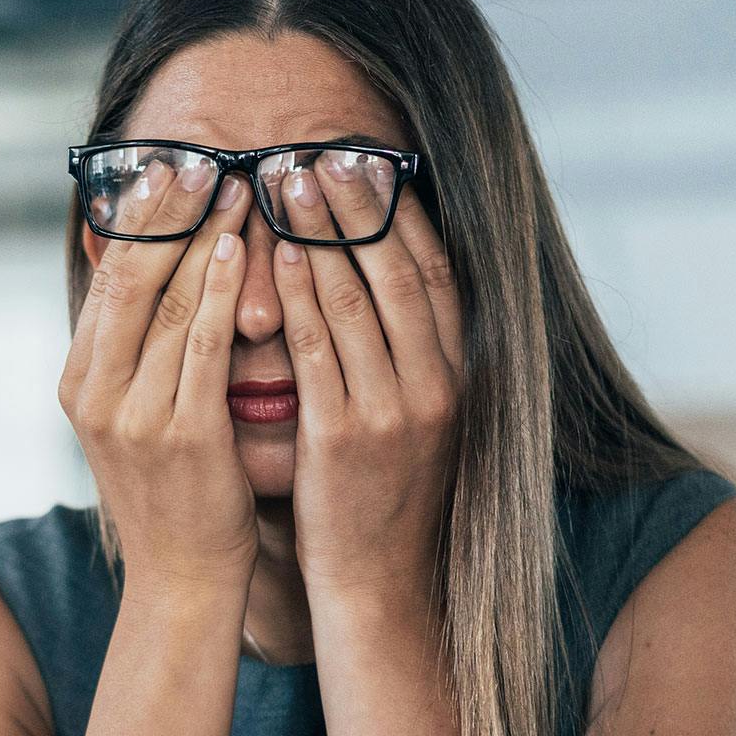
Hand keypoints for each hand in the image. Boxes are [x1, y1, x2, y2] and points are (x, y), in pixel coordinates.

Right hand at [58, 161, 256, 598]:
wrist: (183, 578)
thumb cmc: (173, 491)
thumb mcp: (135, 415)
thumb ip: (136, 351)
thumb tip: (150, 272)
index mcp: (78, 382)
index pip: (107, 279)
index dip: (138, 218)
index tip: (169, 166)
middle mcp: (95, 393)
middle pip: (131, 279)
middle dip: (169, 212)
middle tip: (203, 156)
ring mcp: (134, 415)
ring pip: (170, 302)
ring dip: (207, 236)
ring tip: (239, 185)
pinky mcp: (182, 434)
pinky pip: (204, 345)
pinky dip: (223, 291)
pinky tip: (242, 249)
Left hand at [271, 159, 462, 609]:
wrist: (379, 585)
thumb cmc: (380, 499)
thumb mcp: (410, 421)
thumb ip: (401, 357)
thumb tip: (378, 288)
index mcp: (456, 375)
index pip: (434, 272)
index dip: (401, 212)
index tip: (370, 161)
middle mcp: (436, 385)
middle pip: (397, 271)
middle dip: (356, 205)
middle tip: (318, 150)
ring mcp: (395, 410)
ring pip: (358, 300)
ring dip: (320, 232)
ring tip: (286, 180)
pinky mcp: (347, 438)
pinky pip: (320, 351)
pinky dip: (302, 297)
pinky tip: (278, 255)